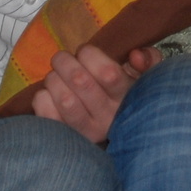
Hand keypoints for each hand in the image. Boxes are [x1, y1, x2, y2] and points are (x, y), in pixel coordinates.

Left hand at [32, 44, 157, 143]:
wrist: (118, 133)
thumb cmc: (128, 94)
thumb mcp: (145, 75)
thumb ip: (148, 59)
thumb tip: (135, 56)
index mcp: (127, 97)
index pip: (108, 73)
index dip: (90, 55)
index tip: (85, 52)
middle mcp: (108, 117)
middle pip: (80, 81)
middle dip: (65, 61)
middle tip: (62, 58)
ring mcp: (86, 131)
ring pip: (63, 98)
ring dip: (53, 79)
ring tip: (56, 75)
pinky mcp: (65, 138)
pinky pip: (47, 114)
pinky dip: (42, 97)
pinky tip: (49, 94)